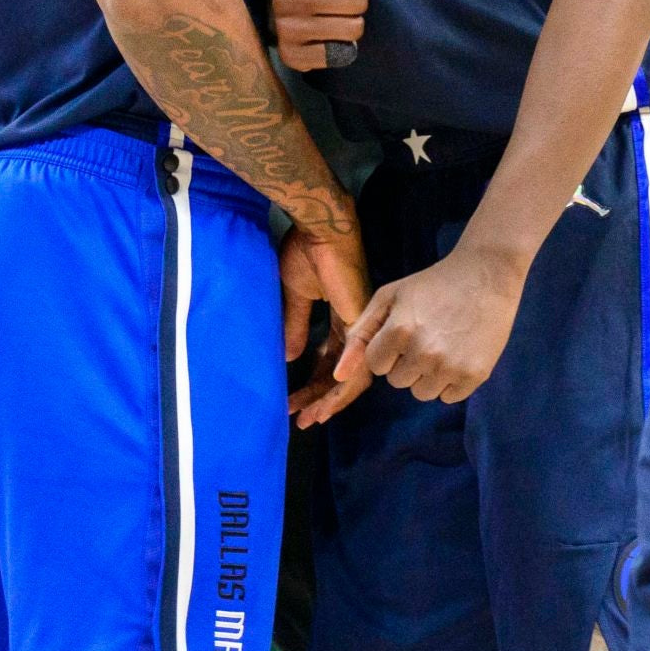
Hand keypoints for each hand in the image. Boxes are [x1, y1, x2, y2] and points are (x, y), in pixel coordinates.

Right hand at [271, 0, 384, 72]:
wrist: (290, 8)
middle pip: (355, 1)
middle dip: (360, 2)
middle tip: (347, 3)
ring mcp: (285, 29)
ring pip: (351, 29)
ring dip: (355, 25)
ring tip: (341, 18)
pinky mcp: (291, 55)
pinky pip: (338, 56)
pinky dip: (344, 48)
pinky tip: (331, 38)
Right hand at [282, 219, 373, 427]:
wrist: (321, 230)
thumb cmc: (306, 252)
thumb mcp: (293, 296)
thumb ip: (294, 325)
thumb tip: (288, 357)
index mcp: (340, 318)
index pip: (329, 360)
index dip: (313, 382)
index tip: (294, 401)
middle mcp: (354, 328)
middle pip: (340, 373)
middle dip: (319, 398)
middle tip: (300, 419)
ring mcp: (361, 329)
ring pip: (352, 378)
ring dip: (330, 401)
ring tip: (308, 419)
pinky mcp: (361, 328)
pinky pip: (356, 368)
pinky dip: (340, 390)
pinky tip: (322, 405)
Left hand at [335, 241, 527, 404]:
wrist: (486, 274)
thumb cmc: (432, 283)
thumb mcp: (389, 297)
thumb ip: (360, 334)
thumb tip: (339, 375)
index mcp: (399, 331)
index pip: (376, 366)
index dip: (388, 349)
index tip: (404, 331)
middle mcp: (424, 353)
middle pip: (398, 382)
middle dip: (406, 362)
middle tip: (426, 336)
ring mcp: (451, 366)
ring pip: (422, 393)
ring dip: (427, 375)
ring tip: (442, 346)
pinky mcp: (475, 375)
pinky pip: (449, 397)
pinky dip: (451, 381)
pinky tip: (459, 354)